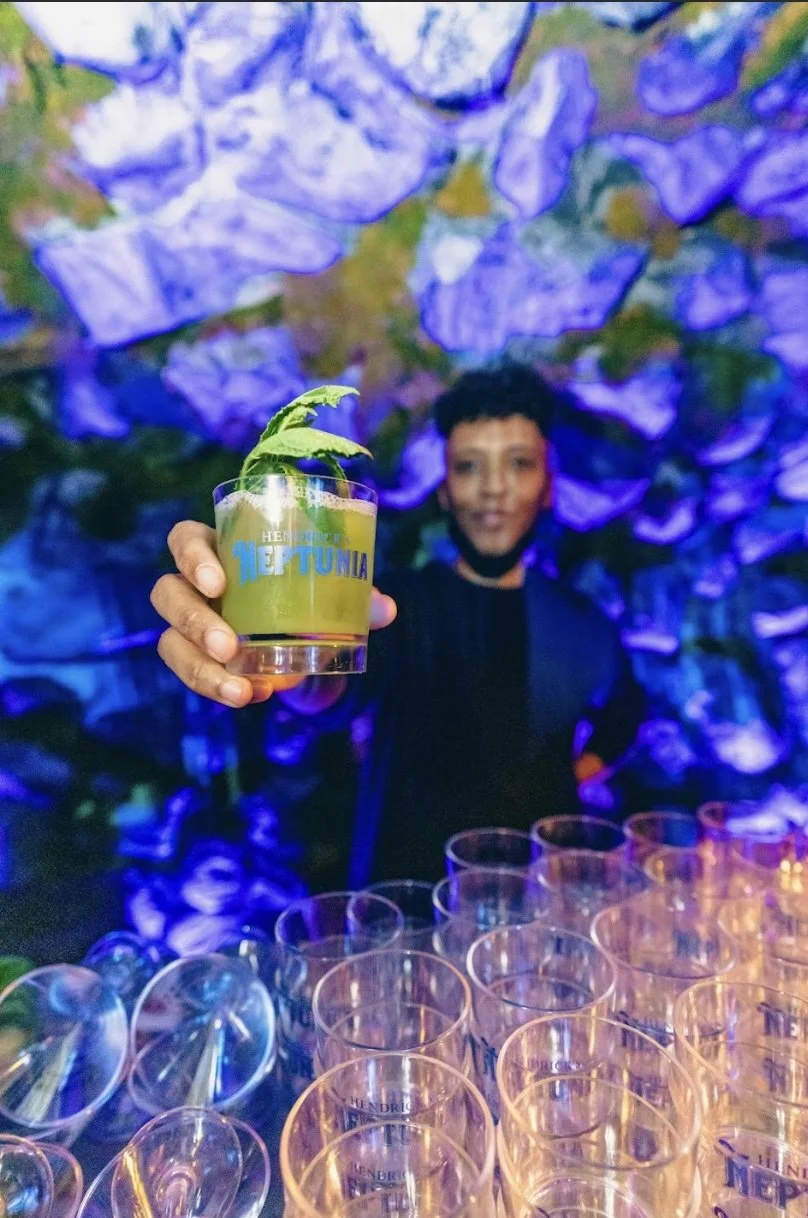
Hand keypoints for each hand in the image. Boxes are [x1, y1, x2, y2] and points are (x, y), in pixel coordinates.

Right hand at [150, 520, 396, 707]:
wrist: (301, 632)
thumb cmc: (307, 592)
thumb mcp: (330, 589)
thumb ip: (354, 595)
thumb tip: (385, 609)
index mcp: (220, 548)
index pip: (184, 539)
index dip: (192, 557)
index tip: (218, 584)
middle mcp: (194, 584)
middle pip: (167, 592)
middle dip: (193, 621)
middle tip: (227, 647)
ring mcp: (189, 624)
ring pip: (170, 642)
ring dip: (200, 668)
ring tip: (240, 689)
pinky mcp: (195, 659)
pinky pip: (191, 675)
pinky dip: (218, 689)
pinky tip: (251, 695)